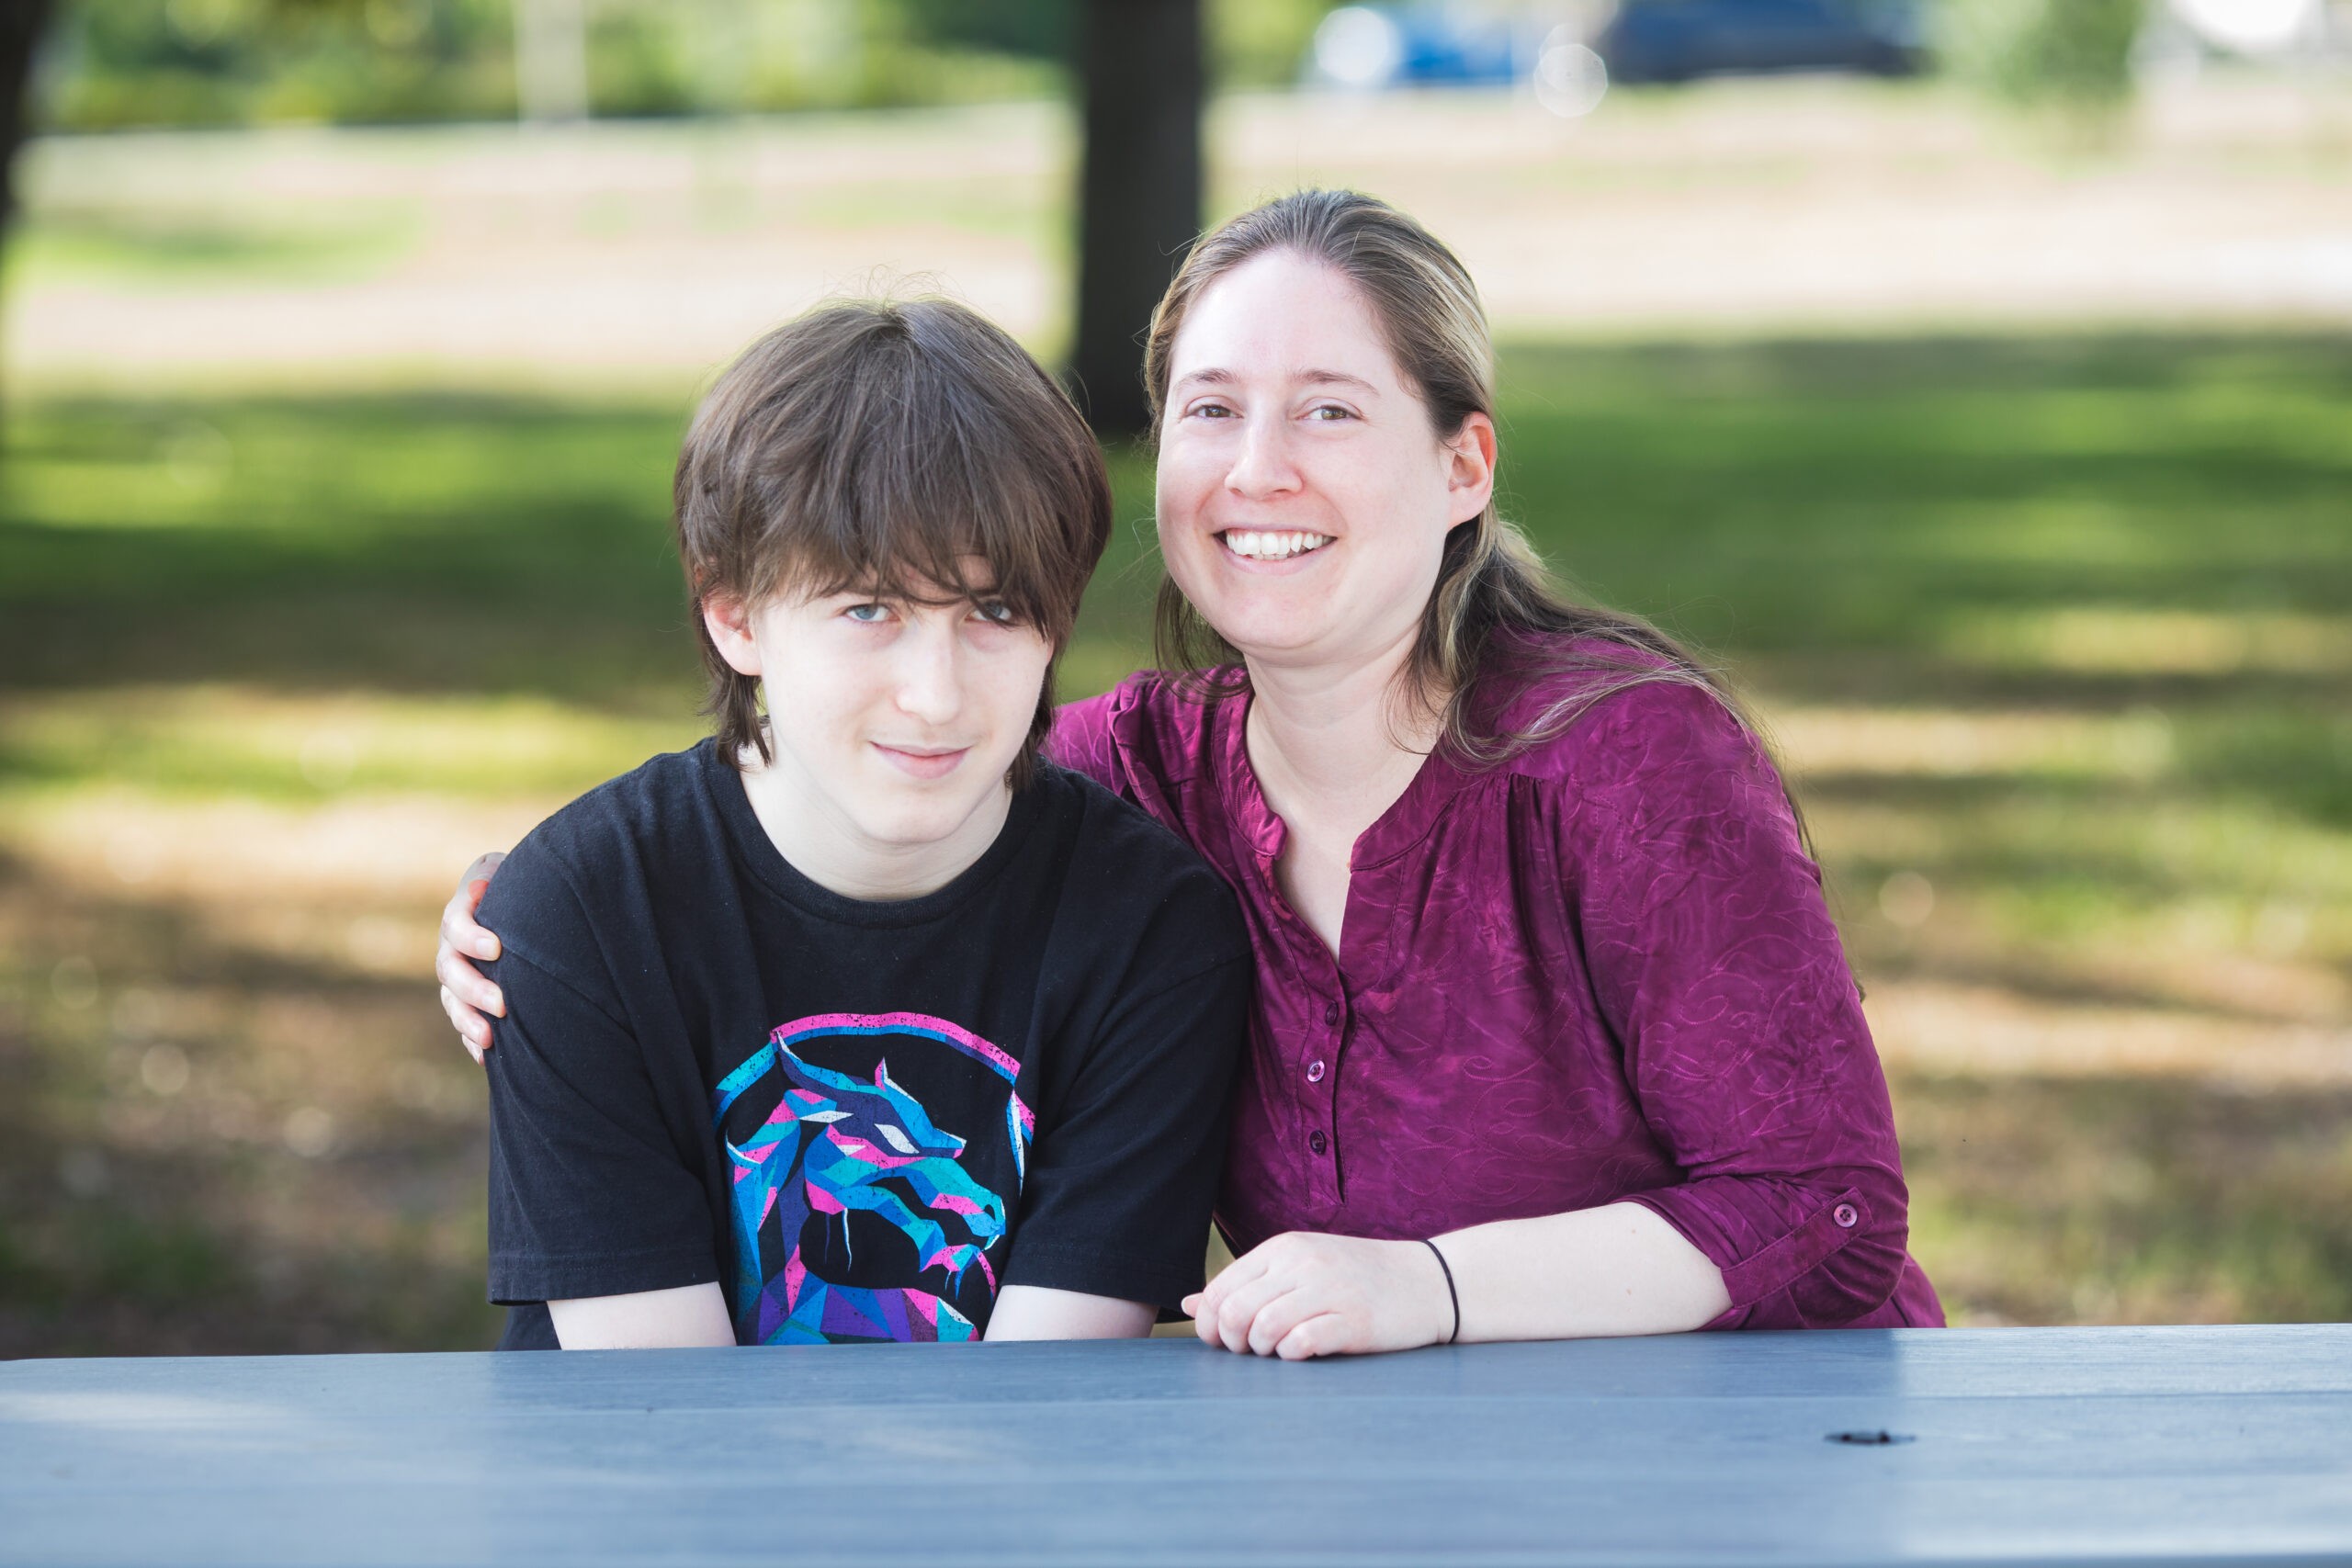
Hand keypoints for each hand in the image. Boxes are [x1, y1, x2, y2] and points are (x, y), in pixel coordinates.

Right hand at [435, 851, 507, 1063]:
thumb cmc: (525, 885)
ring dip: (467, 1020)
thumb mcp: (515, 872)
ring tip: (489, 1037)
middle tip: (502, 1003)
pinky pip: (462, 1021)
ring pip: (451, 1000)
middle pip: (449, 969)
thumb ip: (498, 877)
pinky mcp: (466, 999)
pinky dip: (470, 1039)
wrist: (525, 903)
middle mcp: (452, 945)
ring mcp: (457, 974)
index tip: (497, 948)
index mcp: (463, 912)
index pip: (455, 924)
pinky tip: (486, 1056)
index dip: (471, 937)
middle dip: (474, 988)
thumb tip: (481, 887)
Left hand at [1180, 1232, 1453, 1360]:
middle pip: (1234, 1313)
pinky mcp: (1354, 1320)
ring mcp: (1329, 1290)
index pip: (1220, 1290)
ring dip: (1262, 1352)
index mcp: (1281, 1249)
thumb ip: (1244, 1285)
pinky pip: (1302, 1343)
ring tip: (1279, 1351)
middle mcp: (1301, 1264)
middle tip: (1251, 1352)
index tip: (1223, 1342)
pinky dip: (1293, 1355)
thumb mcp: (1297, 1269)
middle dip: (1231, 1344)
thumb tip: (1187, 1304)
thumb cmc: (1355, 1278)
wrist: (1428, 1281)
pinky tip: (1304, 1352)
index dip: (1208, 1325)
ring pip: (1263, 1329)